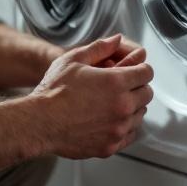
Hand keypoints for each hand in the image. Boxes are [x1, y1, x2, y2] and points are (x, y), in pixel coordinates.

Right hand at [30, 34, 152, 159]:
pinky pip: (130, 135)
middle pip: (147, 94)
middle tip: (122, 86)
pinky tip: (109, 120)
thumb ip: (99, 48)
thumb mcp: (73, 60)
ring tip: (112, 103)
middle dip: (137, 87)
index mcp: (116, 82)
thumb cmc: (54, 92)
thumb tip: (115, 40)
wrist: (40, 122)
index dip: (139, 68)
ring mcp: (118, 128)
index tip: (133, 70)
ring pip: (140, 115)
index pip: (146, 73)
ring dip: (132, 107)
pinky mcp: (111, 145)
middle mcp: (122, 106)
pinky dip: (124, 127)